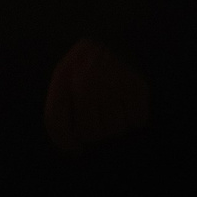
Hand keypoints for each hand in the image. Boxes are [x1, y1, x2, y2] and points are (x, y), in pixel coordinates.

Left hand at [43, 38, 149, 152]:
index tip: (74, 142)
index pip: (58, 125)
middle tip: (94, 112)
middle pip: (90, 134)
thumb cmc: (80, 72)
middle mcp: (88, 79)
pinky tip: (123, 100)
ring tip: (108, 103)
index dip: (65, 141)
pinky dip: (131, 117)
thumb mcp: (60, 87)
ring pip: (115, 130)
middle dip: (91, 130)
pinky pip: (136, 122)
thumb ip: (58, 120)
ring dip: (112, 124)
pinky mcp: (138, 86)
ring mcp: (114, 82)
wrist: (108, 43)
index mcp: (63, 78)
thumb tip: (74, 153)